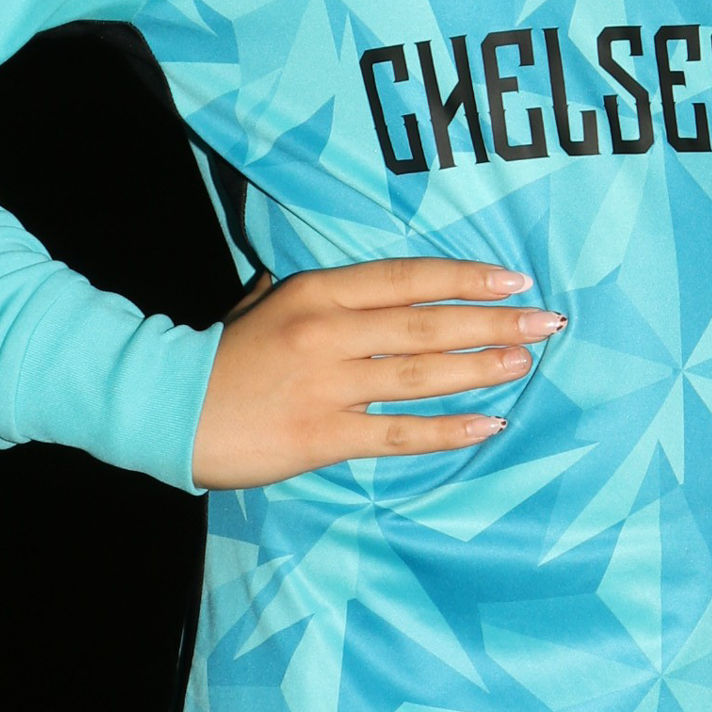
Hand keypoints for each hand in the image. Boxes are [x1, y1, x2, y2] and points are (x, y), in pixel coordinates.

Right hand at [191, 258, 563, 490]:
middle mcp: (327, 331)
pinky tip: (488, 425)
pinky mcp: (321, 435)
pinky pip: (397, 434)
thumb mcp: (265, 303)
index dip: (464, 276)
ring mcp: (326, 384)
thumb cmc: (221, 354)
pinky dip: (446, 429)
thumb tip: (364, 288)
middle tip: (546, 321)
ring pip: (419, 374)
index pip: (407, 278)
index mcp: (317, 292)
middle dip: (492, 321)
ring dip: (479, 368)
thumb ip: (317, 295)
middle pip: (425, 323)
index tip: (515, 277)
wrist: (165, 406)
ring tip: (524, 363)